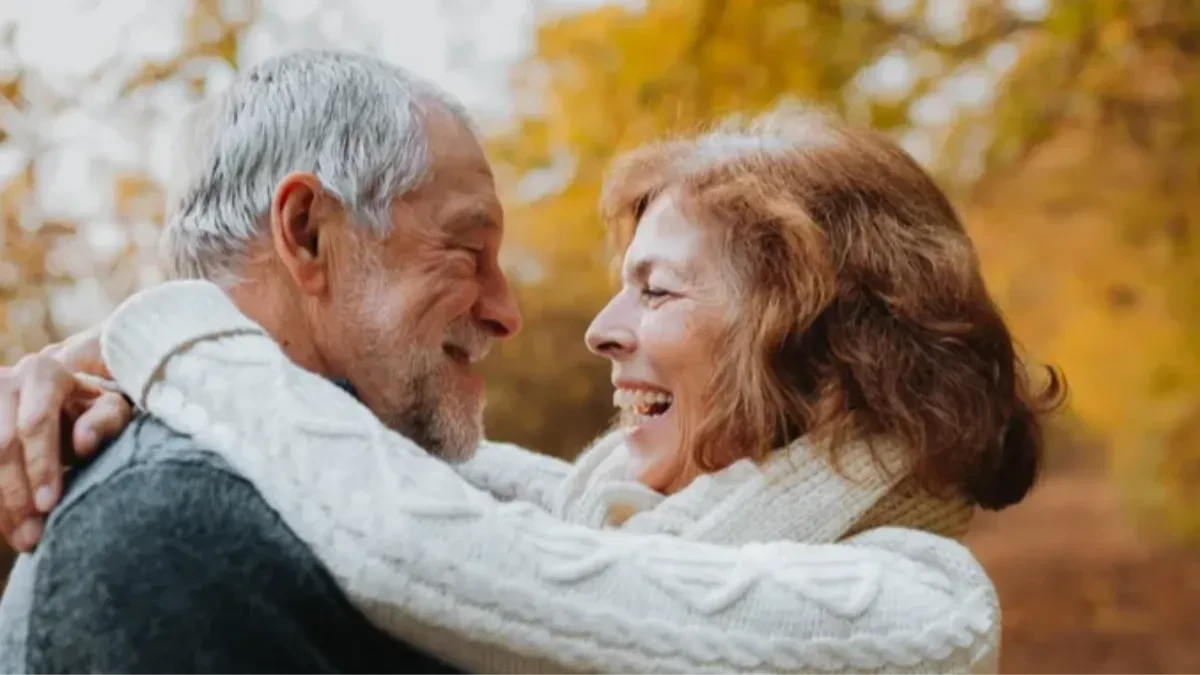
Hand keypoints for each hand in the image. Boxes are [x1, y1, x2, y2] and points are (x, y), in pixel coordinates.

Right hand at [0, 327, 131, 551]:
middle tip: (34, 536)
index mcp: (42, 372)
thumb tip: (82, 443)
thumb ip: (104, 422)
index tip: (50, 504)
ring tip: (24, 540)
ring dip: (1, 506)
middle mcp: (5, 380)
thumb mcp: (110, 410)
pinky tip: (9, 526)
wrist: (60, 401)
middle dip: (16, 495)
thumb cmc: (92, 410)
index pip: (34, 423)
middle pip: (1, 445)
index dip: (39, 465)